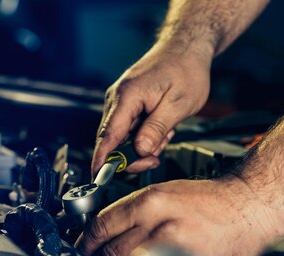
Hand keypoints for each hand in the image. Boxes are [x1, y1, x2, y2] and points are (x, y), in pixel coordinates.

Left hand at [76, 177, 283, 255]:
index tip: (85, 248)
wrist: (251, 209)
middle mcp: (161, 228)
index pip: (101, 227)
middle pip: (112, 255)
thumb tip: (103, 232)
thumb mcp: (165, 193)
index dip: (87, 242)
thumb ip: (132, 212)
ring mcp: (178, 253)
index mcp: (151, 203)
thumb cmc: (208, 201)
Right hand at [92, 42, 211, 175]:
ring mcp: (120, 102)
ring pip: (123, 138)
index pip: (108, 135)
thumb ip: (156, 128)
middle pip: (113, 141)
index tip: (97, 178)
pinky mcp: (127, 104)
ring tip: (166, 131)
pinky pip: (129, 129)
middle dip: (134, 155)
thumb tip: (140, 150)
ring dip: (143, 144)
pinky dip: (145, 135)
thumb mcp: (178, 104)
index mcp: (127, 97)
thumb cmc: (185, 70)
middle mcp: (117, 99)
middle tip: (157, 157)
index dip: (102, 160)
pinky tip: (161, 126)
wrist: (186, 49)